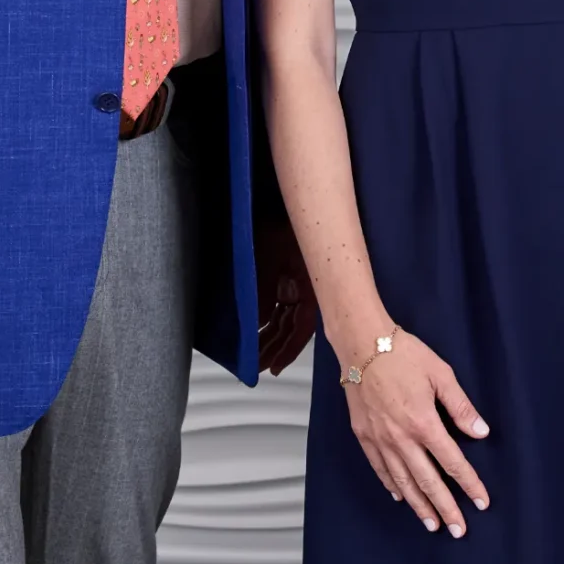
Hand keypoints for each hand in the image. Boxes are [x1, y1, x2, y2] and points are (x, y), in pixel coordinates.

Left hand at [256, 214, 318, 375]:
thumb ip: (262, 290)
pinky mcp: (288, 274)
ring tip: (254, 354)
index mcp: (308, 284)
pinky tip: (257, 327)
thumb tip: (256, 321)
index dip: (289, 350)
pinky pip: (280, 303)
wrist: (280, 195)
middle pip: (291, 327)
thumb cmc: (282, 218)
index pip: (302, 328)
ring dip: (270, 336)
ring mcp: (296, 281)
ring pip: (284, 317)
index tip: (274, 367)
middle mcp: (304, 286)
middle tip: (258, 366)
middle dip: (274, 348)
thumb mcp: (267, 255)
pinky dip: (268, 317)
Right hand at [341, 329, 491, 537]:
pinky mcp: (364, 435)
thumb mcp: (441, 374)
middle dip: (445, 507)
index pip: (452, 462)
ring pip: (402, 481)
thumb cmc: (404, 354)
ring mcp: (380, 439)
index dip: (469, 484)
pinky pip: (379, 468)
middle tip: (458, 529)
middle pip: (428, 481)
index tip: (481, 502)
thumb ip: (461, 407)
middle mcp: (401, 437)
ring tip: (431, 523)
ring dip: (419, 504)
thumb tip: (480, 432)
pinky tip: (400, 496)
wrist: (363, 344)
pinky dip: (391, 485)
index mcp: (424, 423)